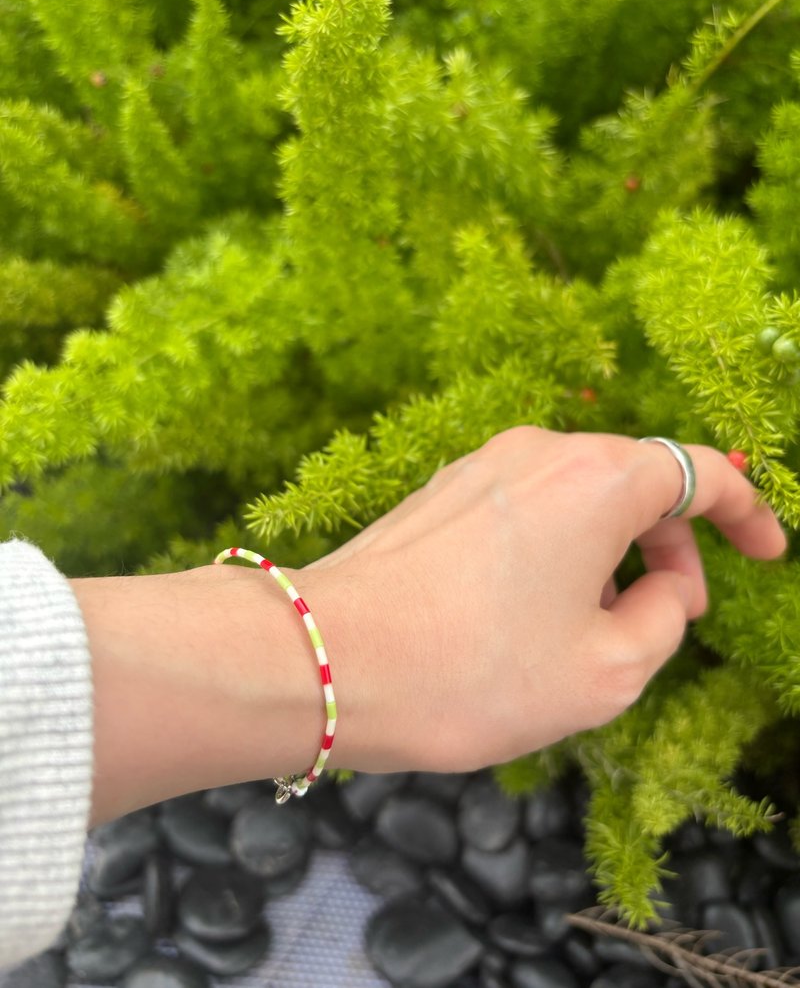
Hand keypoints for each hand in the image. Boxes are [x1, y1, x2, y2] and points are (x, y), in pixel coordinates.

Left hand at [296, 427, 785, 774]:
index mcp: (597, 479)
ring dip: (607, 552)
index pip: (700, 473)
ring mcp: (482, 464)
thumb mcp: (606, 672)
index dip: (746, 513)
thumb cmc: (473, 672)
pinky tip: (528, 613)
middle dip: (670, 546)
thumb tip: (663, 587)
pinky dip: (555, 549)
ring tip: (588, 630)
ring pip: (577, 497)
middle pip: (635, 482)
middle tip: (670, 615)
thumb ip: (664, 620)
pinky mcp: (441, 490)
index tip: (767, 551)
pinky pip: (525, 507)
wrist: (328, 659)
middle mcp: (540, 450)